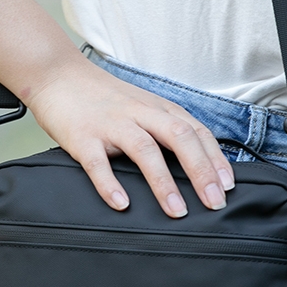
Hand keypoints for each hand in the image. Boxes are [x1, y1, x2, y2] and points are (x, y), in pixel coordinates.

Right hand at [28, 57, 234, 217]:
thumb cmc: (103, 97)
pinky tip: (122, 204)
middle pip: (180, 139)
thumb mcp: (143, 106)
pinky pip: (98, 163)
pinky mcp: (83, 137)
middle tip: (214, 202)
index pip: (197, 132)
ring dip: (164, 183)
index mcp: (158, 108)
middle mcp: (140, 114)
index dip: (215, 159)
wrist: (58, 75)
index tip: (228, 185)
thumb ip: (166, 129)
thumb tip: (196, 165)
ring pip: (145, 150)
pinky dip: (110, 184)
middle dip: (201, 172)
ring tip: (177, 211)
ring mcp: (111, 124)